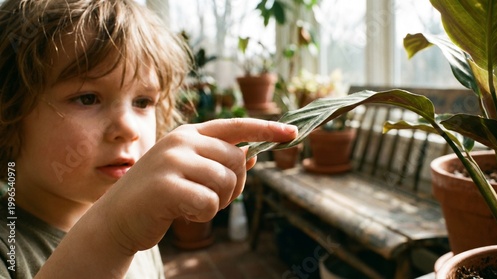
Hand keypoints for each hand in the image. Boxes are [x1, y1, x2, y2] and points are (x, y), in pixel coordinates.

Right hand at [98, 118, 296, 251]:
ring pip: (227, 181)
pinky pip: (210, 202)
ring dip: (219, 201)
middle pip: (237, 159)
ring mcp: (172, 161)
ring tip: (195, 203)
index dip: (266, 128)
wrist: (117, 218)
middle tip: (214, 196)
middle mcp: (181, 141)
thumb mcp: (189, 171)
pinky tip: (183, 212)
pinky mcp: (166, 186)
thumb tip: (251, 154)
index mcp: (188, 134)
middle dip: (235, 185)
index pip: (235, 126)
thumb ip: (218, 160)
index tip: (293, 133)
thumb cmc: (159, 194)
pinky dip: (204, 214)